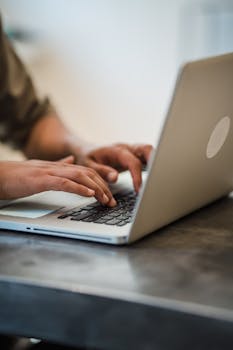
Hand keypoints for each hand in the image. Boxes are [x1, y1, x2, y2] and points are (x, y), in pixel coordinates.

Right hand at [0, 156, 115, 205]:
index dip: (100, 182)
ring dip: (95, 188)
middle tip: (112, 201)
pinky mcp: (40, 180)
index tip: (109, 195)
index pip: (85, 171)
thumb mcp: (41, 171)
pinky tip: (89, 194)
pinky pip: (63, 182)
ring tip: (105, 199)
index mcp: (57, 166)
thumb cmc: (16, 176)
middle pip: (86, 173)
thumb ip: (58, 166)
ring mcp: (48, 172)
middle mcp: (56, 167)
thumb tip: (71, 161)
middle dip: (103, 187)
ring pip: (79, 176)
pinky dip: (78, 188)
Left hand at [79, 143, 152, 191]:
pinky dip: (152, 165)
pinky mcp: (133, 156)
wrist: (84, 150)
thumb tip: (115, 177)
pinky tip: (154, 178)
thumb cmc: (86, 157)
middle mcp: (126, 148)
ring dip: (156, 162)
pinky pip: (147, 157)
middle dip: (154, 162)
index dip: (137, 176)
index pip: (132, 161)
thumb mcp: (88, 165)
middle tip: (156, 180)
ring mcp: (131, 150)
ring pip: (149, 151)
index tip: (139, 190)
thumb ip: (101, 171)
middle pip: (146, 149)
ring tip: (158, 180)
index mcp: (116, 150)